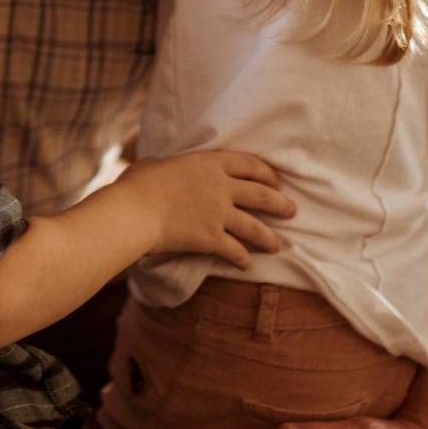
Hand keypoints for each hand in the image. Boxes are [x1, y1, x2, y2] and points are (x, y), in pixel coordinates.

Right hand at [116, 151, 292, 268]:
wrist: (135, 210)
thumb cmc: (138, 184)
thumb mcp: (154, 164)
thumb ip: (166, 166)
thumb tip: (158, 166)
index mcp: (209, 163)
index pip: (249, 164)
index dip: (267, 173)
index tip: (277, 181)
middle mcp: (221, 187)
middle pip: (261, 194)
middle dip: (280, 204)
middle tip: (292, 211)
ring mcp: (219, 213)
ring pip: (255, 227)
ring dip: (269, 237)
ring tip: (279, 246)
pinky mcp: (212, 238)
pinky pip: (235, 251)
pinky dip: (242, 259)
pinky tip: (246, 265)